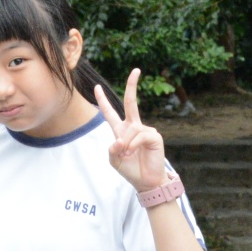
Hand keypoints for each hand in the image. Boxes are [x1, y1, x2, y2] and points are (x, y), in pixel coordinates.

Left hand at [95, 69, 167, 193]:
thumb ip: (112, 149)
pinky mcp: (154, 136)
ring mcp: (145, 130)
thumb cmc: (130, 170)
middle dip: (132, 86)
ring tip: (128, 154)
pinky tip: (135, 152)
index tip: (97, 87)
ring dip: (126, 144)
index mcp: (121, 131)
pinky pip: (140, 136)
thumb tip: (120, 140)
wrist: (145, 181)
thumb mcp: (114, 160)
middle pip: (131, 103)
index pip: (110, 112)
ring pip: (131, 130)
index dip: (103, 100)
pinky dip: (134, 145)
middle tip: (136, 70)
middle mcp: (134, 127)